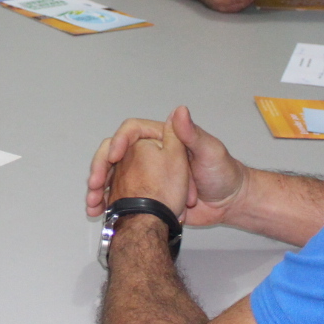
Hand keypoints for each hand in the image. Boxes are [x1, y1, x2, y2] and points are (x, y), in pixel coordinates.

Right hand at [87, 106, 248, 227]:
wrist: (229, 203)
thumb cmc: (223, 173)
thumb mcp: (211, 152)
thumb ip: (193, 134)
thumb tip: (179, 111)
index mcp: (162, 137)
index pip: (132, 131)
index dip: (119, 141)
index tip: (115, 157)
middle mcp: (149, 153)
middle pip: (114, 153)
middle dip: (100, 168)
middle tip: (95, 184)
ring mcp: (145, 174)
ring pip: (112, 175)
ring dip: (98, 188)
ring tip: (93, 204)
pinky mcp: (145, 194)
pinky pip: (119, 195)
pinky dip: (107, 203)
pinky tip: (99, 212)